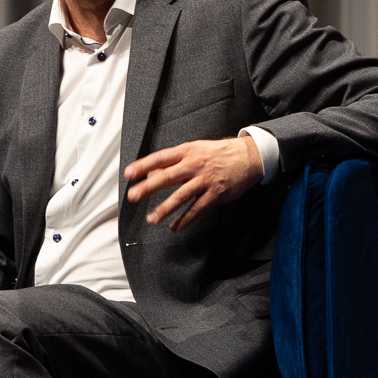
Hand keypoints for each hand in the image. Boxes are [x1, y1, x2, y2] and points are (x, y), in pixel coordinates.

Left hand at [124, 134, 263, 231]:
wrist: (248, 157)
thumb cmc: (217, 154)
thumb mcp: (195, 150)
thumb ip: (174, 162)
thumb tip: (151, 174)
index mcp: (187, 152)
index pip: (160, 158)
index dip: (143, 165)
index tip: (129, 174)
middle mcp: (194, 165)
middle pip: (167, 177)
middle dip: (148, 187)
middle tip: (133, 196)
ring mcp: (205, 180)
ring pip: (181, 196)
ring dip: (165, 208)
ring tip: (152, 219)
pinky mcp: (216, 194)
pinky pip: (198, 208)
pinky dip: (186, 219)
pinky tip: (175, 227)